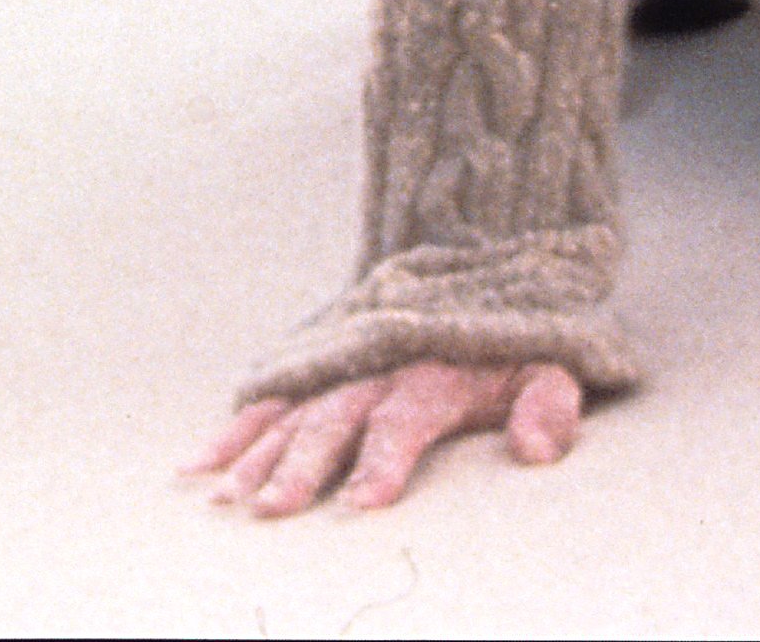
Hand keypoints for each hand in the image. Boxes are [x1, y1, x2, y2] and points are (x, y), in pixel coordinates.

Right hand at [192, 360, 584, 516]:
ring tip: (227, 495)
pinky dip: (236, 424)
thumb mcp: (558, 362)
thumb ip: (549, 404)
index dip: (383, 459)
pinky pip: (272, 392)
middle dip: (300, 463)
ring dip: (256, 451)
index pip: (405, 418)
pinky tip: (202, 461)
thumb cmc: (523, 333)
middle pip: (334, 416)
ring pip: (292, 406)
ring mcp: (343, 357)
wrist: (485, 252)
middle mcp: (379, 362)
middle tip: (272, 507)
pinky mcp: (320, 356)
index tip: (361, 502)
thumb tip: (534, 448)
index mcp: (436, 368)